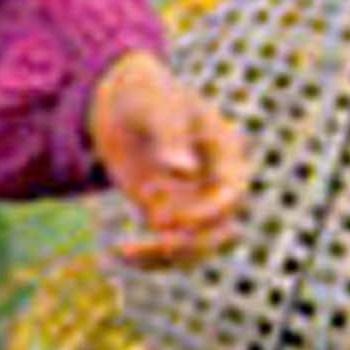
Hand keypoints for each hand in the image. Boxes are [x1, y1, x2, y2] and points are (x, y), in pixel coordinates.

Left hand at [85, 49, 253, 268]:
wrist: (118, 98)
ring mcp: (190, 200)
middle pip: (220, 229)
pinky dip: (148, 256)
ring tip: (128, 251)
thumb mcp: (156, 106)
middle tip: (158, 244)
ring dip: (167, 257)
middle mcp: (212, 182)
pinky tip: (121, 254)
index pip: (232, 194)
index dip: (209, 213)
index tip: (172, 218)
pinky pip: (166, 245)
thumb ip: (170, 135)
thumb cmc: (145, 92)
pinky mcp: (164, 212)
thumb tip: (182, 172)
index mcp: (224, 153)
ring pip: (194, 246)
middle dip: (193, 244)